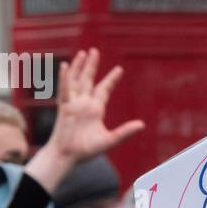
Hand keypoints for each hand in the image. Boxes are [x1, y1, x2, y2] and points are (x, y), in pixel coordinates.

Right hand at [46, 48, 144, 162]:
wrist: (68, 156)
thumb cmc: (87, 150)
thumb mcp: (110, 140)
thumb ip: (125, 132)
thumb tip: (142, 125)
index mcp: (95, 109)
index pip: (104, 89)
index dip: (111, 79)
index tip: (119, 69)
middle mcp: (83, 103)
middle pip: (88, 80)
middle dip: (91, 65)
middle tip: (95, 51)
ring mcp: (73, 104)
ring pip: (76, 80)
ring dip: (78, 66)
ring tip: (83, 53)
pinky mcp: (63, 107)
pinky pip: (64, 89)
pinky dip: (64, 78)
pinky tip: (65, 65)